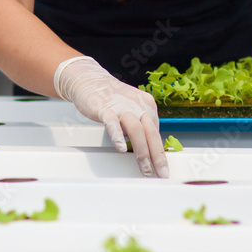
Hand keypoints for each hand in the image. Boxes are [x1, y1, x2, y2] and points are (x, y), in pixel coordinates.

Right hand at [55, 56, 167, 177]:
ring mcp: (121, 106)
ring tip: (144, 167)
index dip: (159, 150)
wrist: (89, 80)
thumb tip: (148, 145)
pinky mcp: (104, 108)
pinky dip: (118, 136)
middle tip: (162, 172)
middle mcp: (137, 104)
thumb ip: (140, 124)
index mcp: (146, 104)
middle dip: (158, 155)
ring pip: (136, 130)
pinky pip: (112, 123)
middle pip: (151, 132)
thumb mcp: (132, 107)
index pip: (156, 131)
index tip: (162, 165)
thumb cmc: (110, 97)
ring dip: (142, 151)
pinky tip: (122, 148)